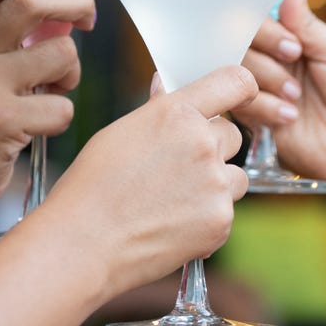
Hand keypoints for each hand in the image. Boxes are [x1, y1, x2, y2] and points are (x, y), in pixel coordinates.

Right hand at [0, 0, 95, 208]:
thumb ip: (5, 37)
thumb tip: (64, 8)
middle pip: (31, 3)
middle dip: (76, 3)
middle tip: (88, 20)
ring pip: (61, 55)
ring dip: (72, 73)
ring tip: (56, 89)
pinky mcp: (2, 121)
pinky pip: (62, 107)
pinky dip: (62, 117)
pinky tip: (41, 125)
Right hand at [42, 65, 255, 297]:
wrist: (83, 243)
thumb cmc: (91, 187)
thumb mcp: (120, 134)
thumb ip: (157, 111)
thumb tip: (167, 88)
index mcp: (176, 113)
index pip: (235, 82)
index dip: (242, 88)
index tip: (240, 97)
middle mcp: (203, 143)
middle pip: (232, 134)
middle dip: (213, 147)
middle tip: (177, 168)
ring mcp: (215, 184)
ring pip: (235, 176)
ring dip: (215, 184)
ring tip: (172, 200)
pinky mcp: (221, 221)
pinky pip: (225, 212)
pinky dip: (206, 218)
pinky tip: (171, 225)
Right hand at [234, 0, 325, 196]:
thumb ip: (308, 23)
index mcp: (293, 39)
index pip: (260, 16)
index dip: (268, 26)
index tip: (292, 43)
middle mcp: (272, 60)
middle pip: (241, 38)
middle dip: (267, 52)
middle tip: (295, 63)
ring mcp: (260, 88)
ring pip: (236, 68)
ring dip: (269, 80)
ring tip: (297, 98)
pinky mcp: (254, 118)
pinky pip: (240, 102)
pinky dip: (265, 107)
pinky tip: (290, 117)